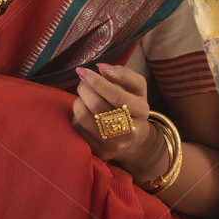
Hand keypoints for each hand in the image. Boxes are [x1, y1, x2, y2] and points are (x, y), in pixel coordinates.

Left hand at [70, 62, 165, 176]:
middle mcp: (129, 132)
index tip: (83, 70)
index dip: (98, 81)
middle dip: (85, 88)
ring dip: (78, 100)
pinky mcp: (97, 150)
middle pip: (97, 106)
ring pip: (83, 116)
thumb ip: (123, 74)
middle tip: (83, 80)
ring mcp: (112, 144)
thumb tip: (102, 68)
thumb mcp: (136, 88)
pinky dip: (76, 114)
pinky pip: (77, 127)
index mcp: (142, 111)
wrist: (132, 140)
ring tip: (84, 95)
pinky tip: (84, 111)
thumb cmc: (131, 107)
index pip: (117, 96)